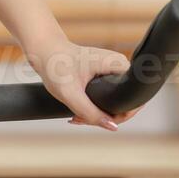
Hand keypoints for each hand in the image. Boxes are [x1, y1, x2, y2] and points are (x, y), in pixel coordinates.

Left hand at [24, 35, 144, 130]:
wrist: (45, 50)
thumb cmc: (56, 66)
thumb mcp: (71, 94)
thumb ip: (91, 112)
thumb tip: (113, 127)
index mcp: (118, 65)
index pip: (133, 99)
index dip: (120, 116)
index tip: (96, 120)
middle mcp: (120, 66)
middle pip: (124, 102)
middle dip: (105, 117)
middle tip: (80, 119)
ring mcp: (113, 70)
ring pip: (115, 101)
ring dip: (98, 113)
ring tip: (76, 117)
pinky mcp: (106, 74)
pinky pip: (108, 96)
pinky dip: (94, 106)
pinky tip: (78, 112)